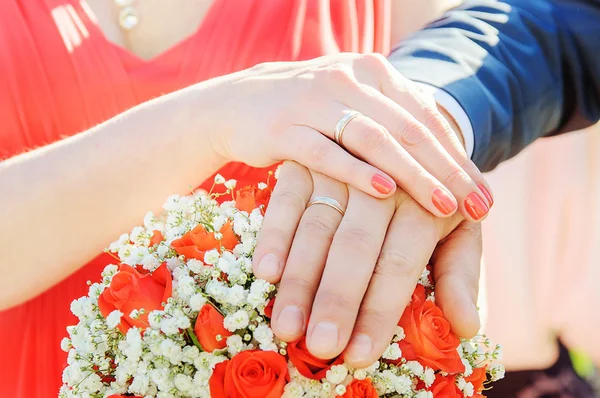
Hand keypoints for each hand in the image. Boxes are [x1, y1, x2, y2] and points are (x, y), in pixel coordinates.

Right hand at [204, 53, 491, 220]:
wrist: (238, 103)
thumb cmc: (307, 114)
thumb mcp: (352, 108)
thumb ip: (392, 124)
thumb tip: (444, 165)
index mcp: (372, 72)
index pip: (427, 117)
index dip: (459, 158)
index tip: (485, 198)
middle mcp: (348, 79)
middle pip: (408, 128)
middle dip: (447, 171)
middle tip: (477, 207)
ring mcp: (314, 101)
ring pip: (374, 138)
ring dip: (411, 174)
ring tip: (442, 205)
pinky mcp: (284, 127)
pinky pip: (326, 151)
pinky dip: (355, 171)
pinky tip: (383, 191)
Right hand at [253, 161, 481, 366]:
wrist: (401, 135)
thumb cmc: (427, 200)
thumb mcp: (454, 230)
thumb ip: (458, 275)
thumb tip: (465, 327)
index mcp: (424, 201)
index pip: (398, 262)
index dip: (378, 310)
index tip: (359, 354)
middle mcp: (382, 180)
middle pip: (356, 245)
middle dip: (337, 299)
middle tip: (321, 347)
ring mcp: (341, 167)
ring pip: (317, 226)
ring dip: (300, 278)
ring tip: (287, 327)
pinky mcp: (306, 160)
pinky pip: (286, 199)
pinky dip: (275, 235)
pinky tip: (266, 272)